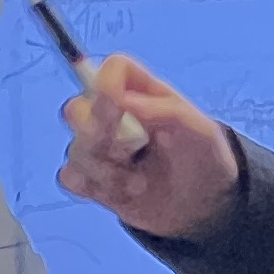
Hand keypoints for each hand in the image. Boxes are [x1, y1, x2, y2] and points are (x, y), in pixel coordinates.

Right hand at [56, 54, 244, 243]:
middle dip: (100, 133)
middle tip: (133, 150)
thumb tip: (121, 99)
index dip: (107, 83)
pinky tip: (123, 194)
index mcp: (145, 93)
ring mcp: (99, 146)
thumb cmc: (205, 157)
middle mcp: (115, 114)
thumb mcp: (201, 131)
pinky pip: (68, 176)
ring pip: (75, 148)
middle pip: (76, 108)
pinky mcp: (89, 177)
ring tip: (140, 184)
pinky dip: (95, 188)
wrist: (203, 205)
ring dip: (107, 170)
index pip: (114, 68)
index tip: (121, 106)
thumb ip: (166, 110)